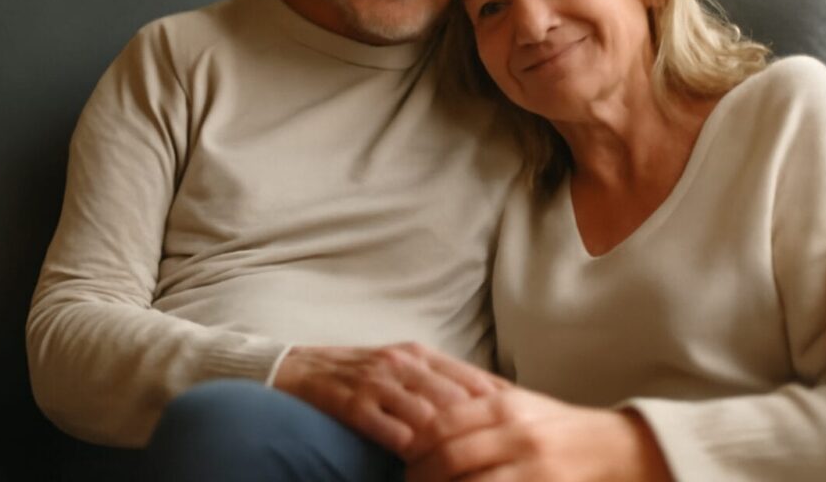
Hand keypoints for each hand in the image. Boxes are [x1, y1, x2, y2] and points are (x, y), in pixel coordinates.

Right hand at [271, 343, 505, 454]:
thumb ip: (436, 384)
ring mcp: (377, 381)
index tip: (530, 427)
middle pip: (456, 399)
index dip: (502, 405)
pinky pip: (386, 427)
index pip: (472, 379)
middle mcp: (402, 364)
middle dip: (484, 429)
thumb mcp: (400, 370)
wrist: (294, 369)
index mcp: (419, 355)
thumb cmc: (355, 375)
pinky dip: (409, 450)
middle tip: (509, 455)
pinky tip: (423, 470)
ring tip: (472, 468)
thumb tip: (486, 404)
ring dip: (450, 446)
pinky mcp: (351, 401)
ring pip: (426, 415)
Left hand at [405, 387, 671, 481]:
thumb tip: (424, 419)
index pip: (442, 423)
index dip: (414, 444)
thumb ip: (478, 407)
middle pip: (448, 458)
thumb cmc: (556, 426)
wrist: (615, 448)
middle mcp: (517, 434)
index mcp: (506, 405)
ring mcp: (532, 468)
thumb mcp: (521, 404)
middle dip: (419, 476)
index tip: (403, 456)